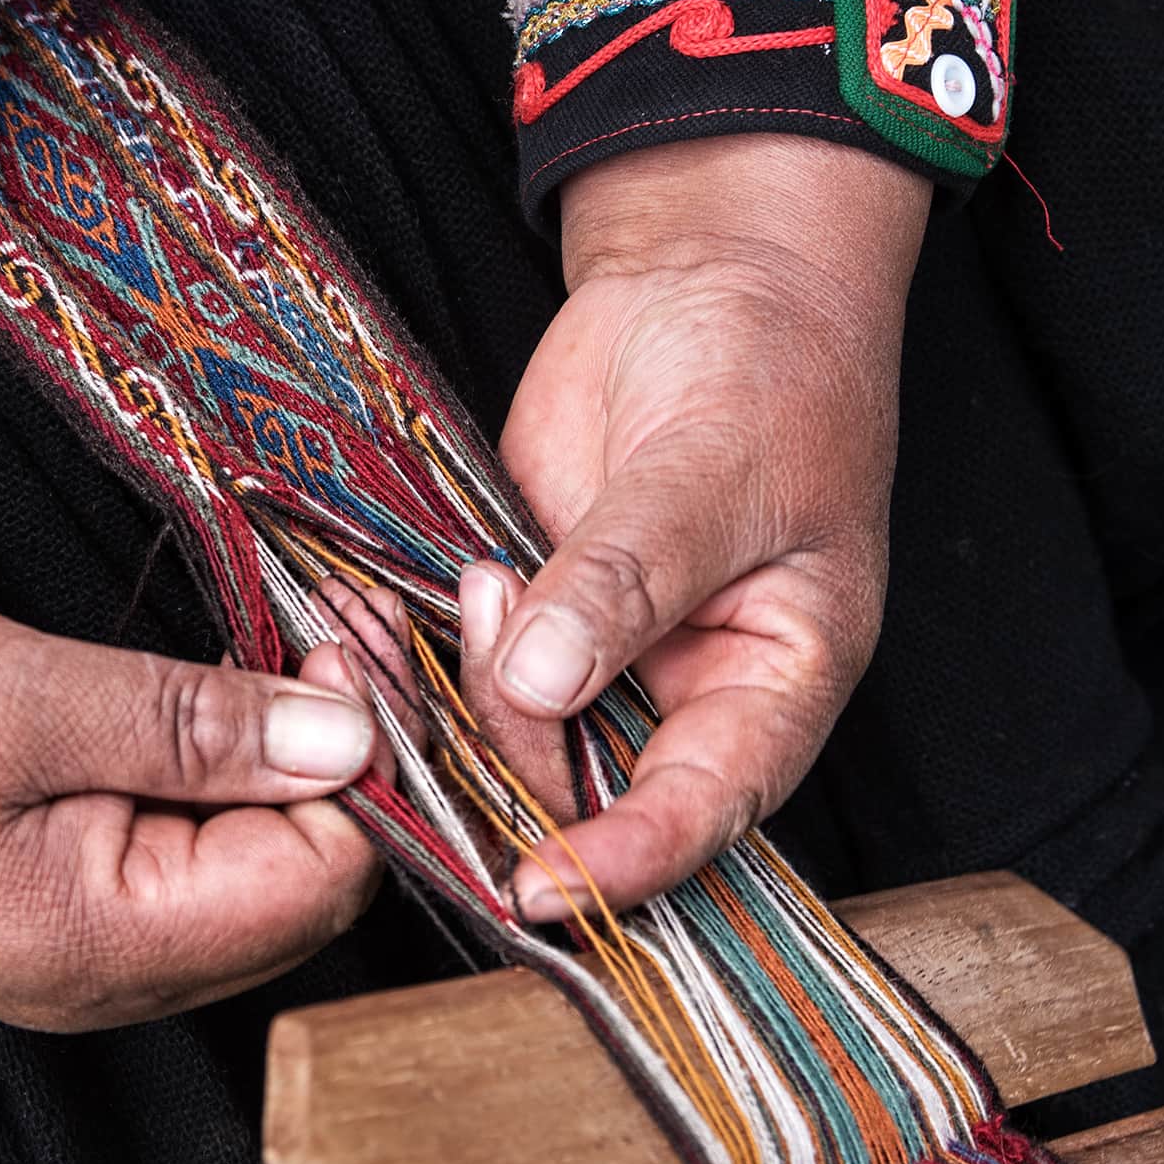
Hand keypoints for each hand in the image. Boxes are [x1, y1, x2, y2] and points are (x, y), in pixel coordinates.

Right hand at [0, 601, 389, 1029]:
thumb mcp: (34, 698)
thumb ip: (200, 724)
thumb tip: (351, 736)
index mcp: (111, 947)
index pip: (324, 880)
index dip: (359, 763)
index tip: (345, 644)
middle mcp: (114, 978)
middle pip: (304, 886)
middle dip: (339, 763)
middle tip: (335, 628)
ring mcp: (86, 950)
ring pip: (253, 868)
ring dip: (285, 761)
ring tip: (288, 646)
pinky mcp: (61, 905)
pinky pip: (190, 857)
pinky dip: (225, 777)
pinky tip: (224, 698)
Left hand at [484, 134, 930, 918]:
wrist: (713, 277)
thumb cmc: (772, 368)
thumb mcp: (713, 469)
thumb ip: (627, 576)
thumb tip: (542, 677)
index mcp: (774, 683)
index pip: (706, 807)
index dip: (625, 858)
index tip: (540, 886)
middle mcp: (683, 692)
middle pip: (588, 789)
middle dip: (515, 755)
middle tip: (483, 643)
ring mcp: (595, 654)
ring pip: (510, 733)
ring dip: (463, 689)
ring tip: (486, 571)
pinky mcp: (522, 606)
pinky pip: (459, 663)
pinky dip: (417, 651)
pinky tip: (388, 617)